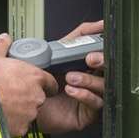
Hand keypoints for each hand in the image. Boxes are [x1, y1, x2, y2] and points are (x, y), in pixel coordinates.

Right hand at [0, 33, 56, 137]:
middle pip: (38, 98)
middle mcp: (36, 96)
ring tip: (4, 106)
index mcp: (33, 77)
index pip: (50, 82)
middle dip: (28, 97)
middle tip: (12, 95)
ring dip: (20, 111)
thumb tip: (4, 38)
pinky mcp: (21, 128)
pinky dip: (13, 123)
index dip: (43, 84)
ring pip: (29, 113)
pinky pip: (20, 126)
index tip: (35, 85)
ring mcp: (29, 113)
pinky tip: (0, 117)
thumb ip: (1, 46)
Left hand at [35, 20, 105, 135]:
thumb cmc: (42, 78)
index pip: (107, 55)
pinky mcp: (88, 114)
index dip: (106, 49)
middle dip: (103, 62)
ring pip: (105, 87)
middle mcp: (94, 81)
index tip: (102, 42)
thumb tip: (100, 24)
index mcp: (91, 65)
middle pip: (112, 70)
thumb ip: (80, 35)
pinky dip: (85, 95)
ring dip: (88, 80)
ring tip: (71, 77)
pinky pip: (96, 104)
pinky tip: (71, 90)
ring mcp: (93, 97)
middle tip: (90, 59)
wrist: (26, 101)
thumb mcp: (60, 50)